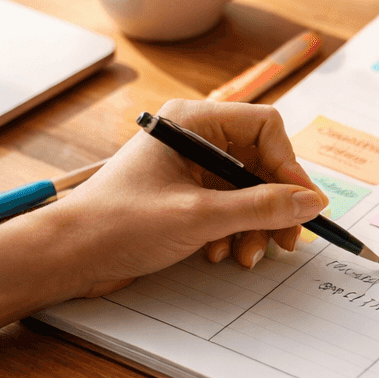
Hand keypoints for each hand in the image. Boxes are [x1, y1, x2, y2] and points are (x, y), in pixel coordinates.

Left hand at [47, 98, 328, 295]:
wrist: (67, 255)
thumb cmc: (118, 223)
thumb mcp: (200, 216)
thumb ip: (262, 207)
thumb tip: (311, 201)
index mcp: (193, 123)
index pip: (265, 128)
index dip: (288, 166)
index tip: (301, 204)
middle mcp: (194, 138)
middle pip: (260, 162)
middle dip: (273, 204)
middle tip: (284, 240)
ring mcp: (189, 168)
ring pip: (247, 189)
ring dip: (254, 225)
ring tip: (246, 255)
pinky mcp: (184, 196)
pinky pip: (228, 207)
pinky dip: (233, 231)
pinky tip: (221, 253)